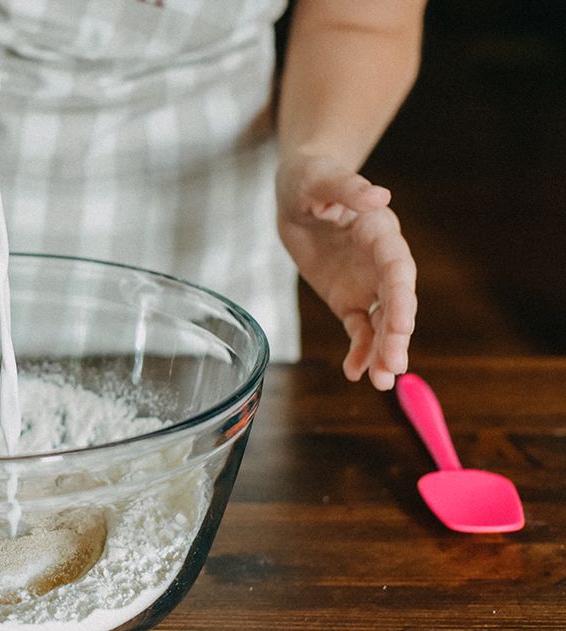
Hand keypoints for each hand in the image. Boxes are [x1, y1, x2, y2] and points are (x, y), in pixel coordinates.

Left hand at [276, 154, 416, 390]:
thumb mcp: (323, 178)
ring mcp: (366, 284)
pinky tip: (356, 374)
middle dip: (396, 335)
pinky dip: (359, 351)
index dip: (401, 297)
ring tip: (382, 381)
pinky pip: (358, 329)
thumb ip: (349, 189)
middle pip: (395, 303)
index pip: (397, 269)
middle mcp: (381, 262)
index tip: (403, 325)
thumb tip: (379, 196)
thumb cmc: (312, 178)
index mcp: (380, 233)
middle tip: (394, 367)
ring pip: (382, 323)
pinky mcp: (347, 298)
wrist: (297, 193)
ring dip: (383, 351)